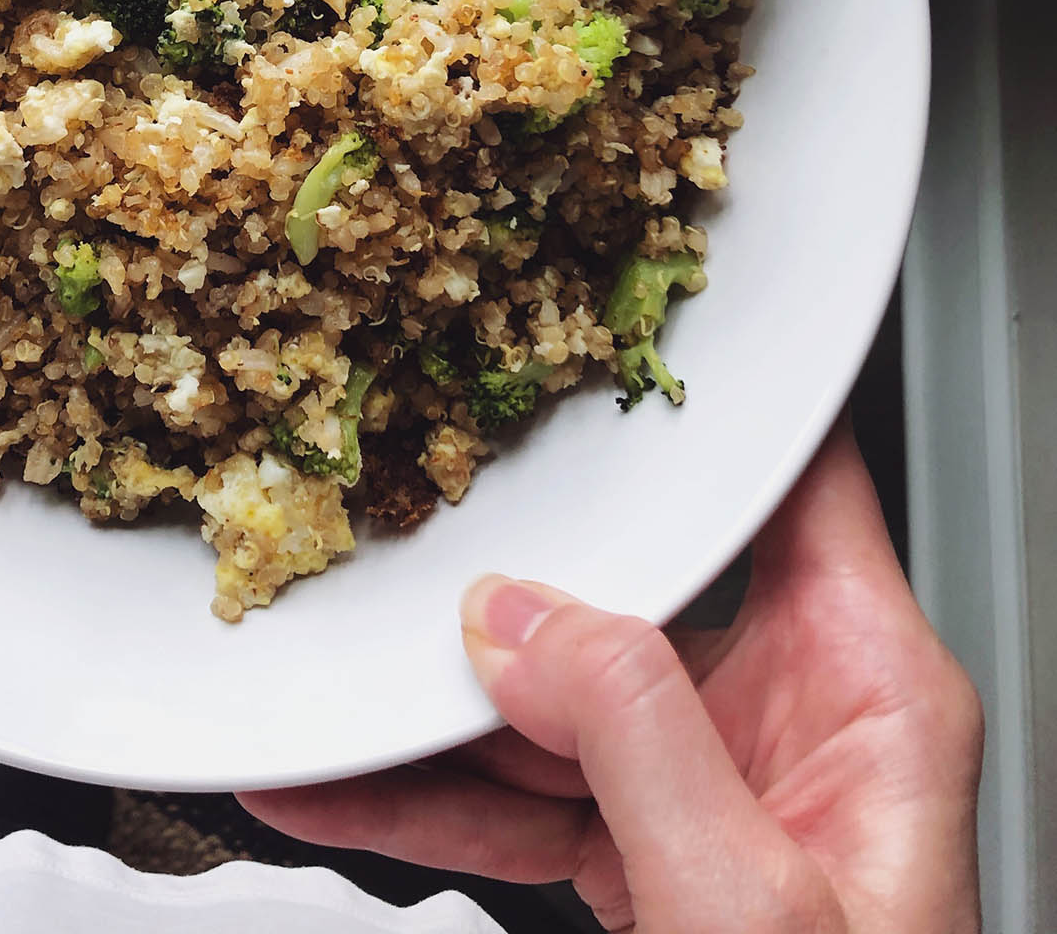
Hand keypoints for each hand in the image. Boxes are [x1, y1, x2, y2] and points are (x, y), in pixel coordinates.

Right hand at [240, 420, 983, 931]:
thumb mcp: (748, 898)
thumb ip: (630, 732)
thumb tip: (514, 618)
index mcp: (869, 679)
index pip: (793, 474)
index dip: (708, 390)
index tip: (599, 323)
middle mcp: (794, 708)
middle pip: (638, 575)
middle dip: (512, 554)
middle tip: (406, 511)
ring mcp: (714, 779)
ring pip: (555, 690)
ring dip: (434, 692)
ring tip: (328, 663)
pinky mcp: (648, 850)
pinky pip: (523, 791)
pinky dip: (427, 794)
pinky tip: (339, 782)